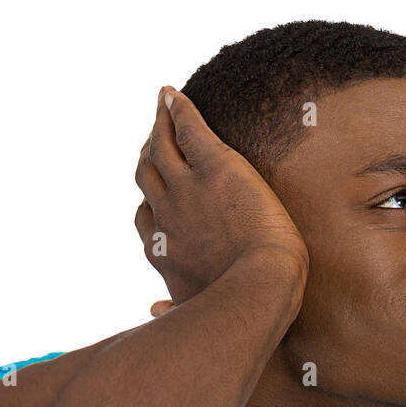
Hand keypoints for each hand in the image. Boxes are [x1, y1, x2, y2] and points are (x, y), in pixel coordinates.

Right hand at [135, 87, 308, 309]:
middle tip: (154, 139)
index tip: (154, 193)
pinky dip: (177, 108)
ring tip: (161, 107)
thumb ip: (172, 309)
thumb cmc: (238, 307)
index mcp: (163, 250)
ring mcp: (187, 187)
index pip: (145, 218)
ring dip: (159, 124)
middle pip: (147, 174)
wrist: (260, 287)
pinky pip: (188, 127)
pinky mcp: (216, 166)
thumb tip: (152, 310)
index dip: (148, 200)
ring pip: (162, 146)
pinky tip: (172, 93)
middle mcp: (167, 213)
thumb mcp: (194, 313)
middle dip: (147, 155)